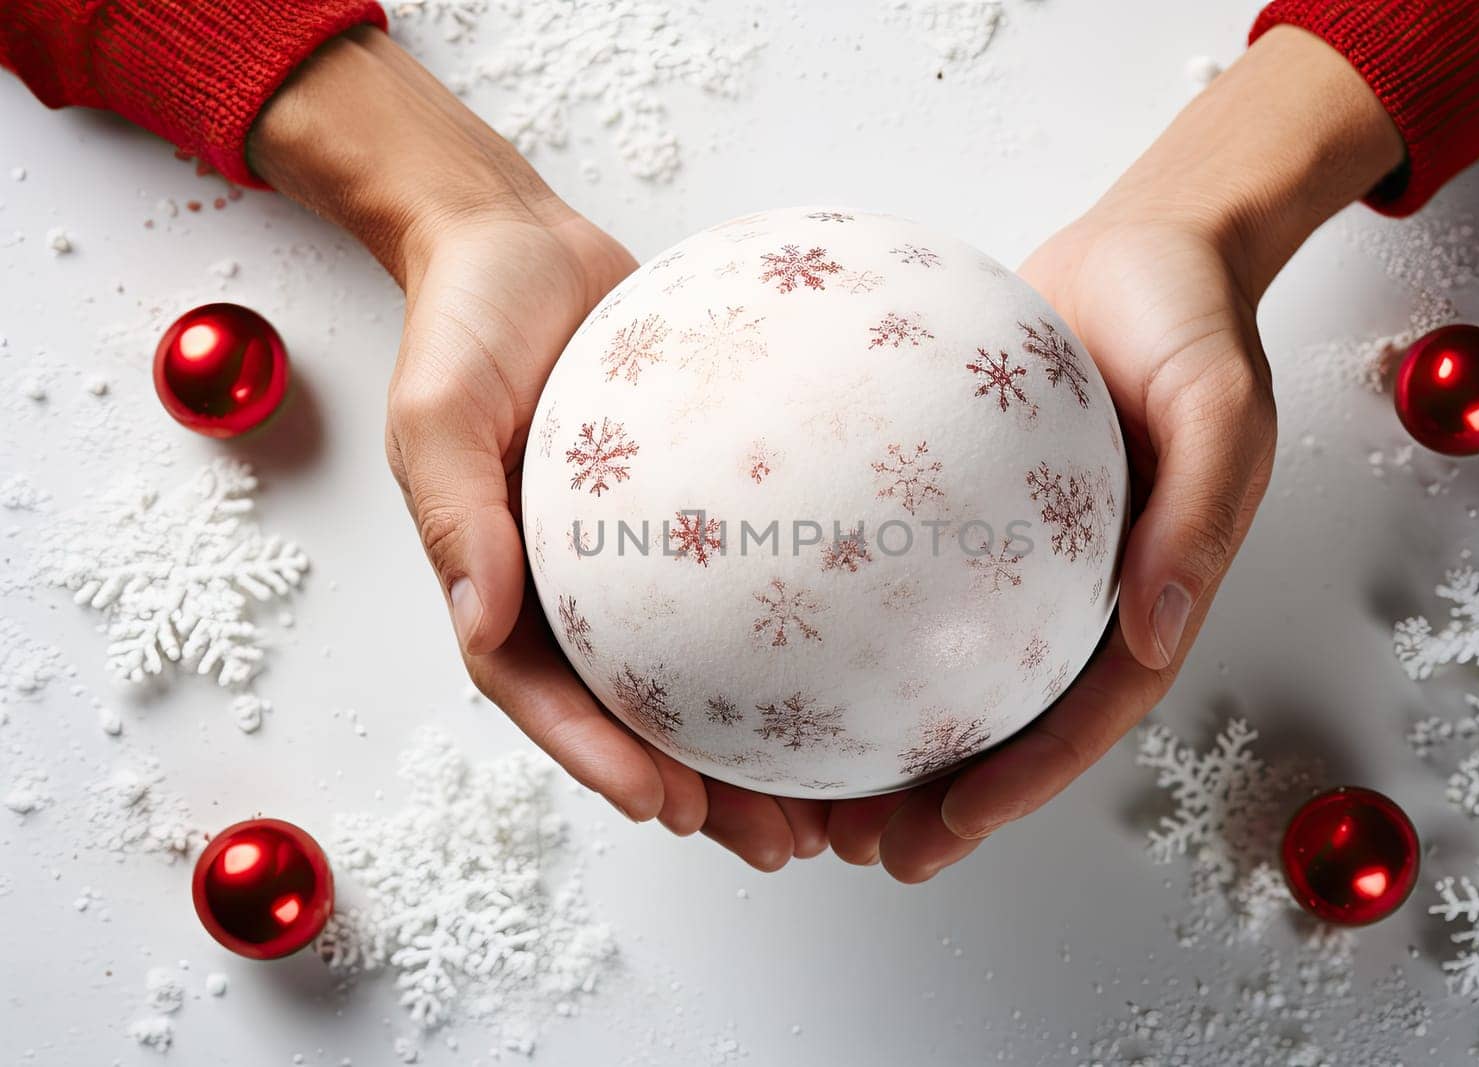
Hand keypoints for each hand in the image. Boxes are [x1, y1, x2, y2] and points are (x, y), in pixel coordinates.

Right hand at [250, 27, 828, 868]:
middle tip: (780, 844)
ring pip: (699, 673)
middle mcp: (570, 590)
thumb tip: (484, 617)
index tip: (667, 808)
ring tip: (835, 801)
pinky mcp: (689, 515)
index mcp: (502, 585)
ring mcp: (633, 560)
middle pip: (637, 717)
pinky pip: (743, 583)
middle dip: (704, 793)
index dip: (602, 763)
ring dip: (757, 747)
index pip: (545, 699)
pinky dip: (789, 639)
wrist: (517, 248)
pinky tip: (859, 664)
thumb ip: (455, 512)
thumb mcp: (437, 411)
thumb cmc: (463, 326)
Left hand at [827, 26, 1404, 880]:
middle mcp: (1080, 594)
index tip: (943, 832)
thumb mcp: (1221, 406)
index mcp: (1146, 595)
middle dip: (933, 801)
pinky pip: (912, 579)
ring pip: (951, 671)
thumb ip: (1198, 516)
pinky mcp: (970, 511)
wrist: (1147, 252)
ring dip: (886, 741)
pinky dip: (861, 625)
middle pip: (1004, 722)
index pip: (1082, 718)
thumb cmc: (1193, 325)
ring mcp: (1024, 560)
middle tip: (853, 846)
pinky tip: (789, 646)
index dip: (1017, 786)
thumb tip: (1156, 630)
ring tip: (804, 791)